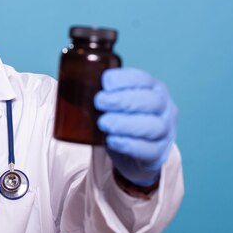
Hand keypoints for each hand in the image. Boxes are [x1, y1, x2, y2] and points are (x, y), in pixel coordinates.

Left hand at [94, 68, 176, 186]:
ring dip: (125, 123)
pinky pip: (148, 149)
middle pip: (151, 101)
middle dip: (123, 100)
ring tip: (103, 123)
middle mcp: (164, 107)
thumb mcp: (116, 101)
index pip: (143, 79)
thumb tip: (68, 82)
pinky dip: (129, 144)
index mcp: (153, 88)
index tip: (105, 82)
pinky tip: (112, 140)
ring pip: (152, 126)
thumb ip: (102, 91)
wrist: (135, 152)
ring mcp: (165, 131)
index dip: (124, 79)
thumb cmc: (123, 119)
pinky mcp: (158, 153)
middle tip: (99, 102)